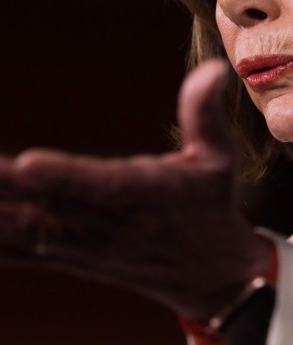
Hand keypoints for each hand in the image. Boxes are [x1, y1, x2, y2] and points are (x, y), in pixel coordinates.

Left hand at [0, 59, 271, 321]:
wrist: (210, 276)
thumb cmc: (211, 205)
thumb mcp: (220, 158)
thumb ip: (206, 114)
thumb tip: (214, 68)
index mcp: (147, 195)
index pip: (102, 185)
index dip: (63, 175)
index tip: (26, 163)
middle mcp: (109, 225)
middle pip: (45, 202)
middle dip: (1, 182)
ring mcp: (82, 246)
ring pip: (20, 229)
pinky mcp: (65, 258)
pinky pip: (14, 253)